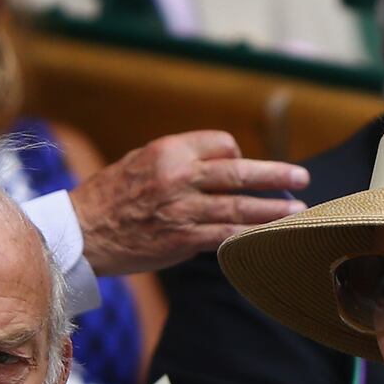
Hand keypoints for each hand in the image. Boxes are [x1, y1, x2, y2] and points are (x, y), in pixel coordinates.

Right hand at [68, 131, 308, 274]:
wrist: (82, 233)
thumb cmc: (109, 196)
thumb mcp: (140, 160)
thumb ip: (179, 160)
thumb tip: (221, 165)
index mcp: (169, 151)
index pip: (222, 144)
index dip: (237, 154)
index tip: (243, 166)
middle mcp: (179, 176)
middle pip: (240, 172)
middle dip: (275, 175)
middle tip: (301, 176)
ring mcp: (183, 209)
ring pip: (239, 206)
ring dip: (274, 210)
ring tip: (298, 212)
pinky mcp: (183, 239)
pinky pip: (226, 236)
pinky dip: (251, 236)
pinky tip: (269, 238)